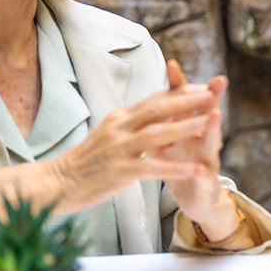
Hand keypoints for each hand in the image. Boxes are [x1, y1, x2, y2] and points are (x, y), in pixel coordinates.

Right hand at [0, 60, 222, 214]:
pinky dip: (176, 167)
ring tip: (210, 123)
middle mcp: (119, 127)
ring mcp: (119, 149)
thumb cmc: (87, 161)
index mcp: (119, 117)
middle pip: (158, 108)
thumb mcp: (110, 134)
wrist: (57, 183)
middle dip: (187, 100)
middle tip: (212, 93)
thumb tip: (158, 114)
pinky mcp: (119, 171)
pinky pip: (153, 167)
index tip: (204, 87)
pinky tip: (196, 169)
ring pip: (158, 134)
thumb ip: (134, 124)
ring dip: (185, 127)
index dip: (180, 92)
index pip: (154, 99)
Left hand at [157, 60, 240, 239]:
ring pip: (211, 141)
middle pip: (207, 113)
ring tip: (216, 113)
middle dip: (212, 96)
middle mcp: (202, 138)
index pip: (182, 101)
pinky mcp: (206, 181)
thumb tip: (148, 99)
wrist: (196, 200)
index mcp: (188, 126)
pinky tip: (205, 165)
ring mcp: (207, 158)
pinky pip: (204, 174)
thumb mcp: (168, 142)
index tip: (171, 64)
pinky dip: (203, 170)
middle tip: (218, 79)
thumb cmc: (182, 167)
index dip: (178, 84)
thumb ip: (161, 122)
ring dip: (214, 127)